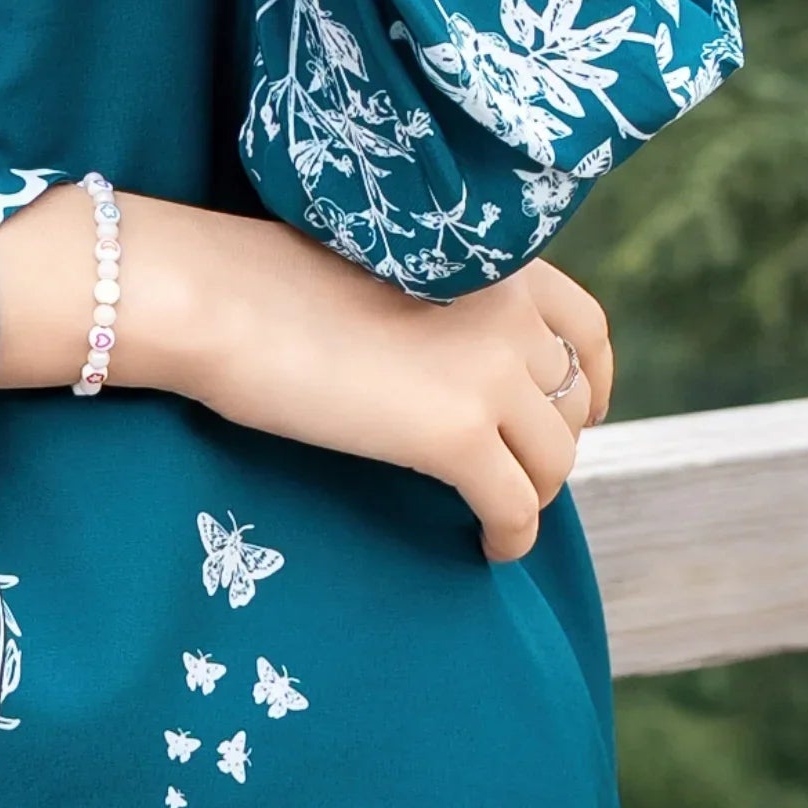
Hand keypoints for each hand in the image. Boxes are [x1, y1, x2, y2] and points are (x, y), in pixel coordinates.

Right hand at [0, 188, 608, 558]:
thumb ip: (442, 305)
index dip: (589, 378)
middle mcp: (512, 313)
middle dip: (549, 442)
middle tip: (514, 471)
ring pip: (553, 461)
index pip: (588, 327)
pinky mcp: (458, 435)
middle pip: (571, 401)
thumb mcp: (385, 271)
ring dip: (530, 492)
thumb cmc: (265, 279)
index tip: (572, 411)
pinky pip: (516, 506)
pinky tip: (486, 546)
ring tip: (494, 510)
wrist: (218, 298)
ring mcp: (490, 374)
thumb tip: (459, 364)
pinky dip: (509, 535)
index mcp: (495, 261)